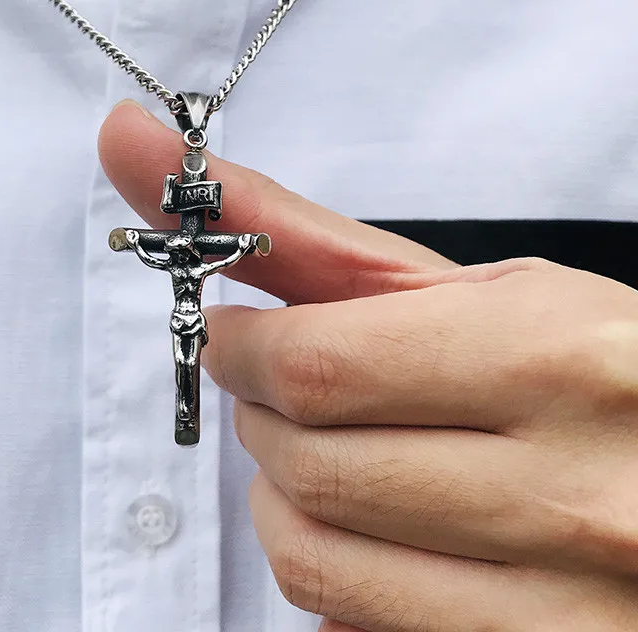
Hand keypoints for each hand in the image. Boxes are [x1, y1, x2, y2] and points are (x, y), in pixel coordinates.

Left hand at [100, 102, 637, 630]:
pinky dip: (332, 572)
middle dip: (260, 416)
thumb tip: (137, 146)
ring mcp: (563, 608)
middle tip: (280, 390)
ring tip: (316, 455)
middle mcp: (572, 490)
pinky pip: (359, 629)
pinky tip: (370, 529)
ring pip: (317, 561)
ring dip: (280, 496)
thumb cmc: (591, 364)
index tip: (229, 338)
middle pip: (310, 466)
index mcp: (555, 356)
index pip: (319, 366)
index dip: (240, 350)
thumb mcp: (478, 292)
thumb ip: (309, 240)